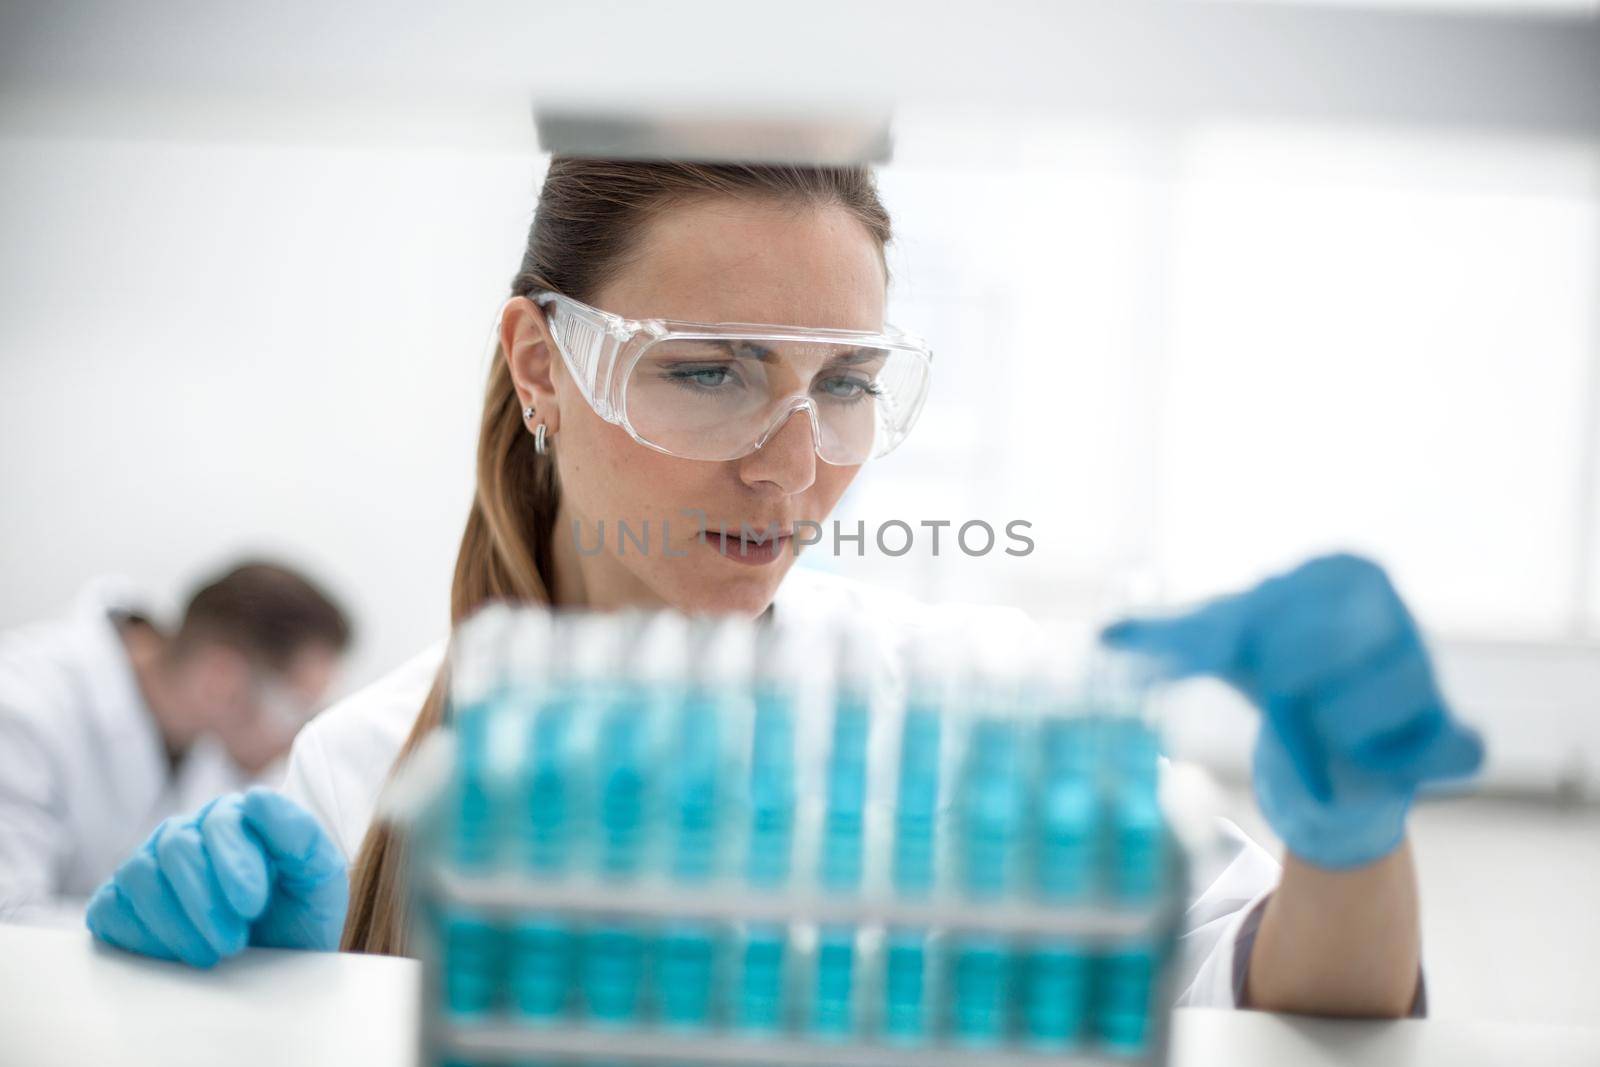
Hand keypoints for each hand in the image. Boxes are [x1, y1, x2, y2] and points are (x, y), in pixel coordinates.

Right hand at [86, 787, 347, 966]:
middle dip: (205, 900)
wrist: (279, 964)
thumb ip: (300, 835)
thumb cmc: (299, 913)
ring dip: (174, 922)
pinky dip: (138, 934)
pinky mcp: (120, 905)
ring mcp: (149, 868)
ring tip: (210, 954)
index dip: (234, 862)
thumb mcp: (318, 877)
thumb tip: (257, 797)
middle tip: (234, 941)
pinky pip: (109, 910)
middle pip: (176, 848)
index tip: (252, 905)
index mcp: (234, 818)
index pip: (221, 822)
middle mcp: (186, 835)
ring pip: (139, 876)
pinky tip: (173, 955)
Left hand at [1101, 553, 1483, 868]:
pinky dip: (1390, 769)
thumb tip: (1102, 637)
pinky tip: (1376, 753)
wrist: (1329, 740)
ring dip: (1323, 736)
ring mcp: (1430, 671)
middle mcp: (1395, 610)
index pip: (1273, 614)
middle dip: (1283, 694)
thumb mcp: (1219, 645)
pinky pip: (1418, 759)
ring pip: (1349, 721)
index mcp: (1343, 571)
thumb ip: (1164, 637)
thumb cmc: (1273, 667)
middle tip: (1287, 694)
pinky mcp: (1455, 735)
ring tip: (1329, 722)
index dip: (1251, 651)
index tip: (1252, 662)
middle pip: (1305, 666)